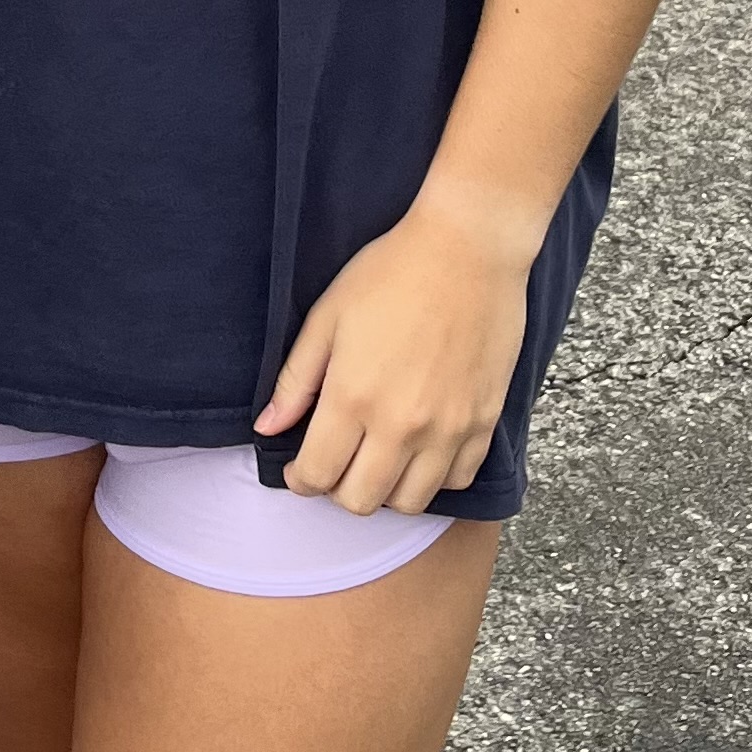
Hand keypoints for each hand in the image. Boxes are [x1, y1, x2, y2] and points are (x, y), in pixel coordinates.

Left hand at [255, 191, 533, 515]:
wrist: (468, 248)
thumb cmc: (392, 273)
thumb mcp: (327, 317)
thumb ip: (296, 380)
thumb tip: (267, 427)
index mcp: (353, 397)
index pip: (318, 475)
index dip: (300, 480)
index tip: (300, 469)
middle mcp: (401, 425)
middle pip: (360, 501)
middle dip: (337, 490)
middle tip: (336, 462)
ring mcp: (448, 428)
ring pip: (410, 502)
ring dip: (386, 490)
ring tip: (377, 458)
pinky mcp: (484, 421)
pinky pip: (458, 480)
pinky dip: (435, 477)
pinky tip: (421, 449)